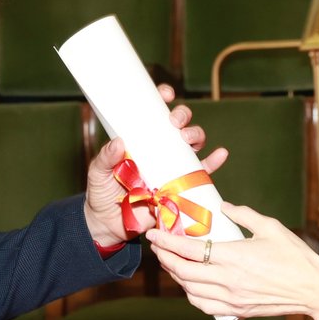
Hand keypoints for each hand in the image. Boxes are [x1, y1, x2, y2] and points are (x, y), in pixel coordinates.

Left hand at [83, 84, 227, 248]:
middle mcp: (159, 149)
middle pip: (178, 125)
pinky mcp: (181, 186)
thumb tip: (120, 142)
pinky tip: (220, 154)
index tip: (166, 94)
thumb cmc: (101, 194)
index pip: (153, 112)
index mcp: (140, 140)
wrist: (110, 225)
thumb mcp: (98, 172)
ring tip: (189, 139)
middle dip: (182, 116)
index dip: (162, 98)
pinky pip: (202, 173)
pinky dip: (213, 162)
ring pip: (192, 144)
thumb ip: (106, 157)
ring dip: (196, 135)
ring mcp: (171, 166)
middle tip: (174, 122)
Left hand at [148, 201, 318, 318]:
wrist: (313, 289)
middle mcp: (227, 280)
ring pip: (190, 290)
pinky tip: (190, 285)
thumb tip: (223, 205)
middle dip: (165, 258)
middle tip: (158, 247)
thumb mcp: (270, 227)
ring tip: (171, 263)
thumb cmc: (295, 256)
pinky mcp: (237, 311)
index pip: (188, 250)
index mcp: (232, 256)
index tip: (154, 234)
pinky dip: (191, 295)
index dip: (166, 242)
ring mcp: (231, 299)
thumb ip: (243, 214)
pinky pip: (204, 306)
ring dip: (176, 276)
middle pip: (183, 271)